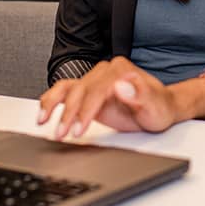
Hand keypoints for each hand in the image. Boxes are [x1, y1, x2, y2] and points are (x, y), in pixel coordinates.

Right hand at [37, 57, 177, 137]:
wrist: (160, 108)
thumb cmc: (159, 108)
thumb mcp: (155, 105)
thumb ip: (140, 94)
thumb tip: (121, 85)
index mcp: (121, 70)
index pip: (97, 89)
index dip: (86, 111)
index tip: (78, 129)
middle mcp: (106, 72)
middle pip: (80, 90)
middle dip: (69, 114)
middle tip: (62, 134)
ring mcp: (95, 80)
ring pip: (68, 88)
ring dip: (54, 105)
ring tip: (44, 122)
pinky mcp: (88, 91)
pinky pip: (65, 91)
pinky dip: (52, 101)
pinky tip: (44, 114)